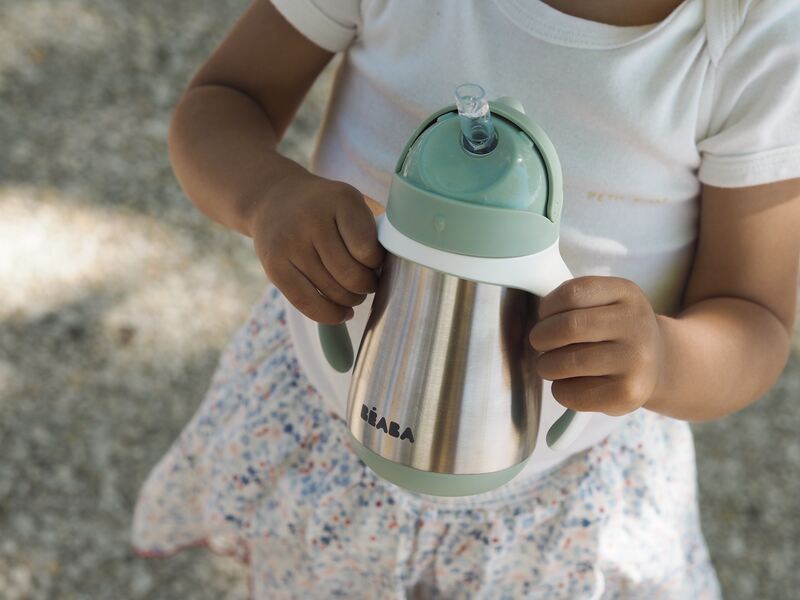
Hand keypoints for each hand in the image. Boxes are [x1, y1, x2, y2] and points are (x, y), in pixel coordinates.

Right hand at [250, 171, 383, 323]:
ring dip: (351, 300)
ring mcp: (289, 244)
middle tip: (367, 283)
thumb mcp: (350, 204)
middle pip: (350, 275)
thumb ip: (370, 233)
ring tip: (353, 293)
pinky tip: (342, 313)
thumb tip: (383, 279)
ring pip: (332, 292)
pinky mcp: (274, 267)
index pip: (367, 250)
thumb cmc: (325, 209)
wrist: (274, 199)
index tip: (375, 261)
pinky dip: (331, 315)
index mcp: (340, 199)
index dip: (376, 263)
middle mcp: (311, 219)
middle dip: (366, 286)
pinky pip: (307, 303)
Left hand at [528, 276, 664, 415]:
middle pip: (568, 327)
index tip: (545, 317)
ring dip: (546, 366)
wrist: (660, 363)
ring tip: (551, 365)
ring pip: (566, 363)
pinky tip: (570, 384)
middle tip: (540, 343)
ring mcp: (635, 361)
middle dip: (541, 337)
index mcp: (626, 293)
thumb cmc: (616, 330)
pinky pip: (573, 393)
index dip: (547, 307)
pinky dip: (560, 390)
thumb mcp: (607, 301)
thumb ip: (574, 302)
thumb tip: (537, 322)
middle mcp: (636, 325)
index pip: (573, 293)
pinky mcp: (628, 394)